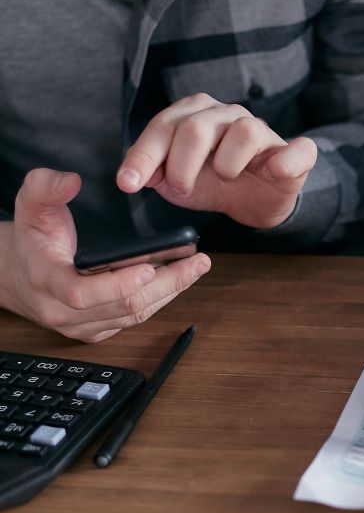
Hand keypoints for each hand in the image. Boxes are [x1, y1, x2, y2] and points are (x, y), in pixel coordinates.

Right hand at [0, 168, 210, 341]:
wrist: (17, 275)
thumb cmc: (30, 240)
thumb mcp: (29, 206)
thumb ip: (44, 187)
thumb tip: (70, 180)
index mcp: (46, 283)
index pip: (82, 294)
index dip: (118, 284)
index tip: (150, 267)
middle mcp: (64, 312)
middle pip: (124, 307)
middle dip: (166, 285)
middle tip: (197, 263)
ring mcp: (83, 326)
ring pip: (135, 316)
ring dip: (170, 292)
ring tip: (196, 268)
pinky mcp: (98, 331)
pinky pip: (135, 320)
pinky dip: (160, 300)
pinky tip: (179, 280)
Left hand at [116, 93, 317, 228]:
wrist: (256, 200)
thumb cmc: (216, 184)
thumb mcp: (178, 182)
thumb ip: (155, 173)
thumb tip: (137, 175)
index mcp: (196, 114)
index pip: (163, 127)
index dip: (143, 156)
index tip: (128, 184)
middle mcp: (228, 115)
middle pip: (197, 128)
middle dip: (181, 166)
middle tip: (182, 189)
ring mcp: (263, 131)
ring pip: (244, 132)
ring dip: (226, 165)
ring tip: (226, 179)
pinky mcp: (295, 153)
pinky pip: (296, 151)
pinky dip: (283, 163)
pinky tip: (269, 174)